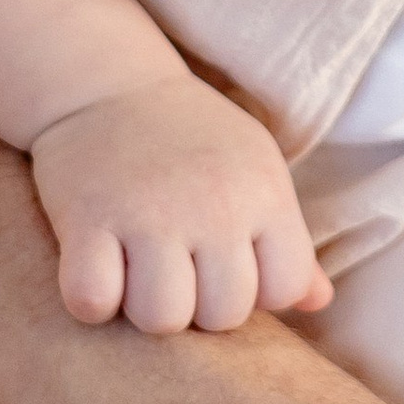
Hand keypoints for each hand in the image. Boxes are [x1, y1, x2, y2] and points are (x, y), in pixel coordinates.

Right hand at [30, 79, 333, 334]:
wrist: (108, 83)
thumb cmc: (192, 141)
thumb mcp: (254, 173)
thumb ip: (286, 242)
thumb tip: (318, 301)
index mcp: (264, 192)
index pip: (284, 290)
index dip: (255, 292)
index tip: (225, 264)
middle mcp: (214, 203)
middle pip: (221, 316)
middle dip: (197, 306)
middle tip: (175, 268)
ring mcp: (148, 212)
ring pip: (161, 319)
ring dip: (143, 309)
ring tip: (136, 272)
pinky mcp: (85, 217)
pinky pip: (91, 301)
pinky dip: (91, 299)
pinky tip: (96, 268)